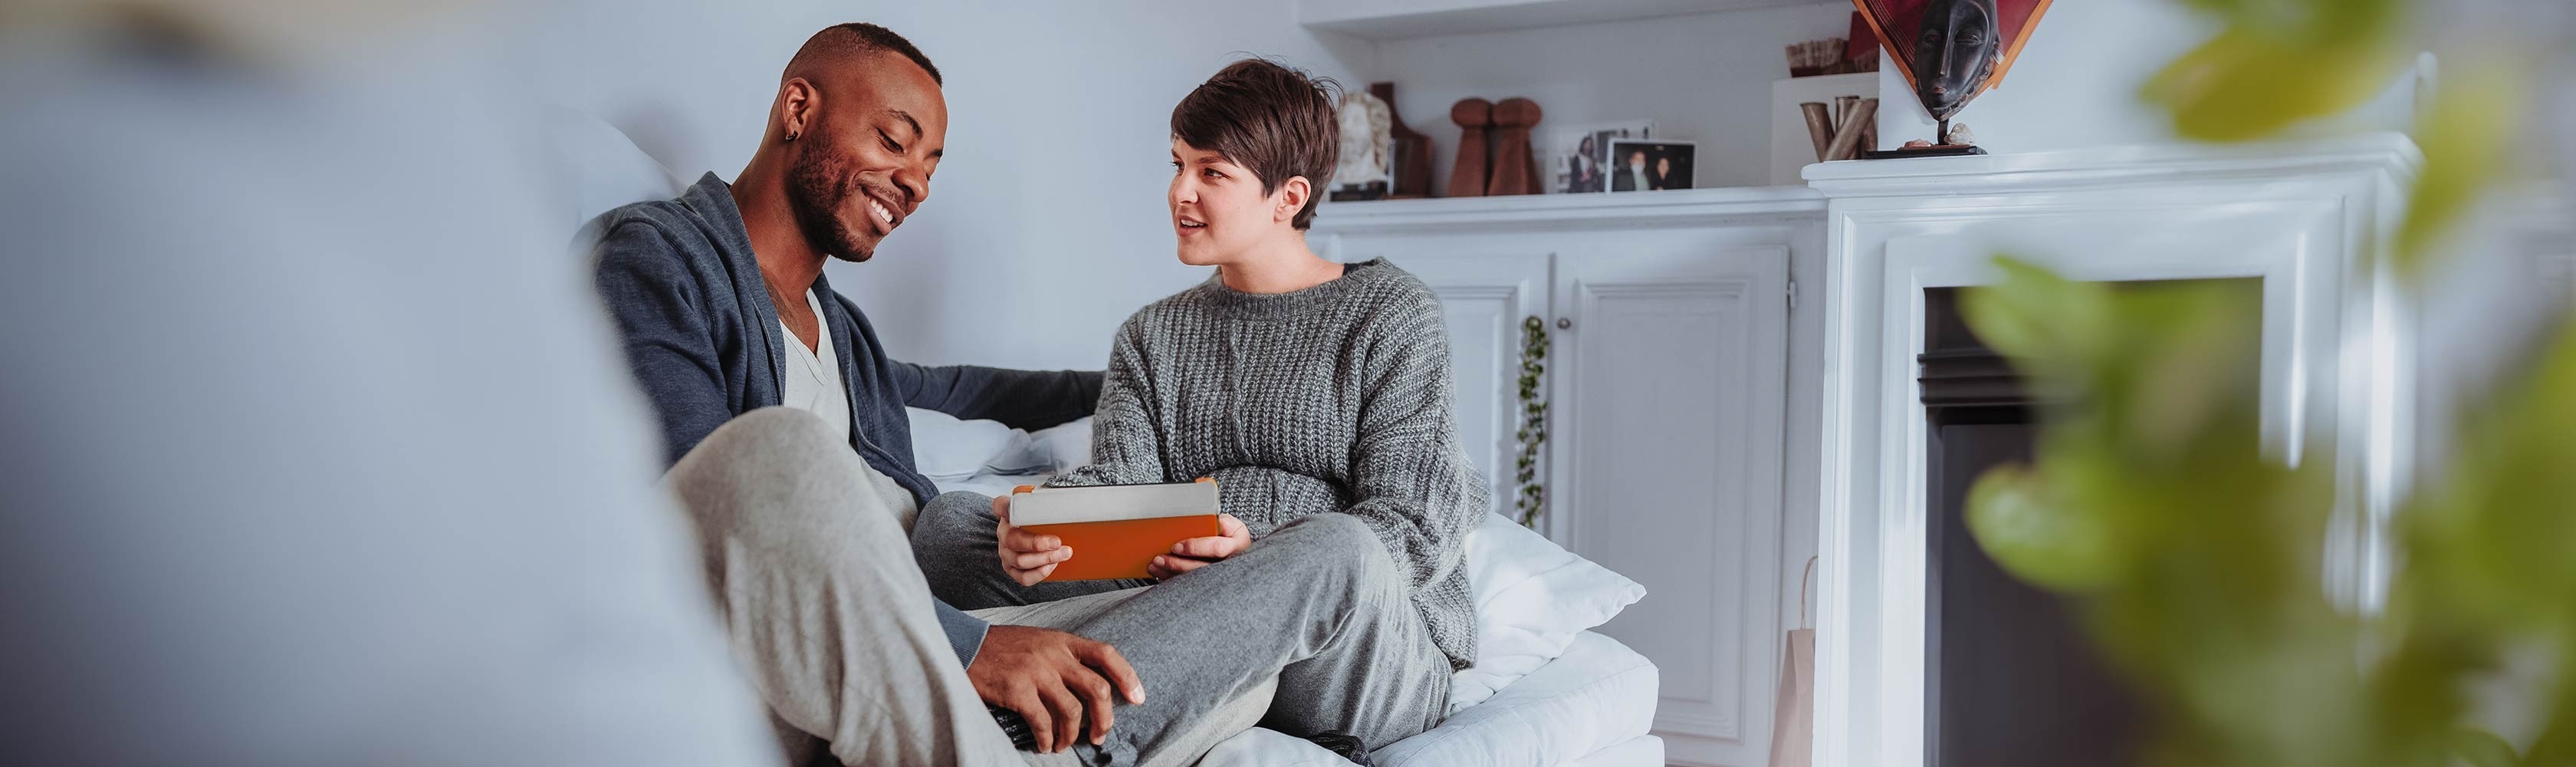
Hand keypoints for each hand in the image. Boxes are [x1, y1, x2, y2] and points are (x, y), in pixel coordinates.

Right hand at [967, 625, 1145, 752]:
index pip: (1106, 654)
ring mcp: (1036, 671)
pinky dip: (1048, 739)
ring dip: (1072, 735)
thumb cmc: (1002, 649)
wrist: (965, 646)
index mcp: (1062, 641)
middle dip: (1104, 718)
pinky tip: (1044, 745)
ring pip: (1072, 710)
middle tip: (1099, 736)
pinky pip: (1043, 722)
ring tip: (1064, 744)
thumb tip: (1089, 689)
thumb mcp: (1039, 642)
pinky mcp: (1017, 689)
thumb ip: (1063, 658)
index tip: (1138, 697)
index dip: (1127, 676)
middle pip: (1097, 688)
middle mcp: (1053, 655)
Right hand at [996, 495, 1071, 585]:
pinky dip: (1040, 573)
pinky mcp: (1012, 569)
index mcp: (1010, 513)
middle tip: (1058, 542)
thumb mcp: (1044, 509)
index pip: (1001, 505)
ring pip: (1019, 560)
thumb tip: (1070, 499)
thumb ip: (1050, 502)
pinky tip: (1052, 565)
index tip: (1013, 508)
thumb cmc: (1041, 521)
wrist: (1039, 535)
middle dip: (1037, 544)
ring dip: (1045, 559)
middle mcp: (1004, 533)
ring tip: (1063, 553)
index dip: (1004, 507)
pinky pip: (1023, 577)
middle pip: (1012, 540)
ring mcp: (1006, 553)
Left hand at [1147, 513, 1250, 579]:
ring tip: (1154, 564)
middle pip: (1202, 569)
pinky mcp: (1207, 584)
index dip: (1196, 547)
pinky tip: (1158, 573)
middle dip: (1178, 564)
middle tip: (1159, 558)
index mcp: (1238, 545)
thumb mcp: (1230, 522)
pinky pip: (1188, 586)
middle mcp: (1230, 564)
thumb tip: (1214, 514)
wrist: (1236, 549)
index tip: (1177, 545)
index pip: (1217, 549)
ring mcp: (1219, 577)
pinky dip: (1171, 580)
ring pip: (1193, 580)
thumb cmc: (1229, 533)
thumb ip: (1220, 518)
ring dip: (1170, 573)